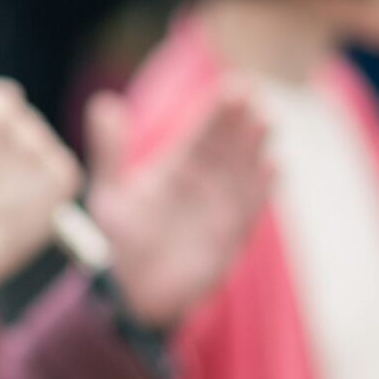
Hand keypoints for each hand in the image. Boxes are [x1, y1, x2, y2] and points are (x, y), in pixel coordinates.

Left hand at [88, 86, 268, 328]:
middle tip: (254, 92)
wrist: (128, 293)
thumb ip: (109, 150)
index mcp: (176, 168)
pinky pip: (249, 210)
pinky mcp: (228, 238)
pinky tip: (274, 167)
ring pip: (243, 173)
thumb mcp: (109, 192)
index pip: (202, 133)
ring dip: (255, 148)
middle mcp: (203, 184)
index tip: (233, 85)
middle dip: (241, 122)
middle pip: (227, 147)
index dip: (218, 111)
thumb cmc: (118, 240)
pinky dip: (261, 190)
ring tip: (266, 121)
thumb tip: (104, 102)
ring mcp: (218, 210)